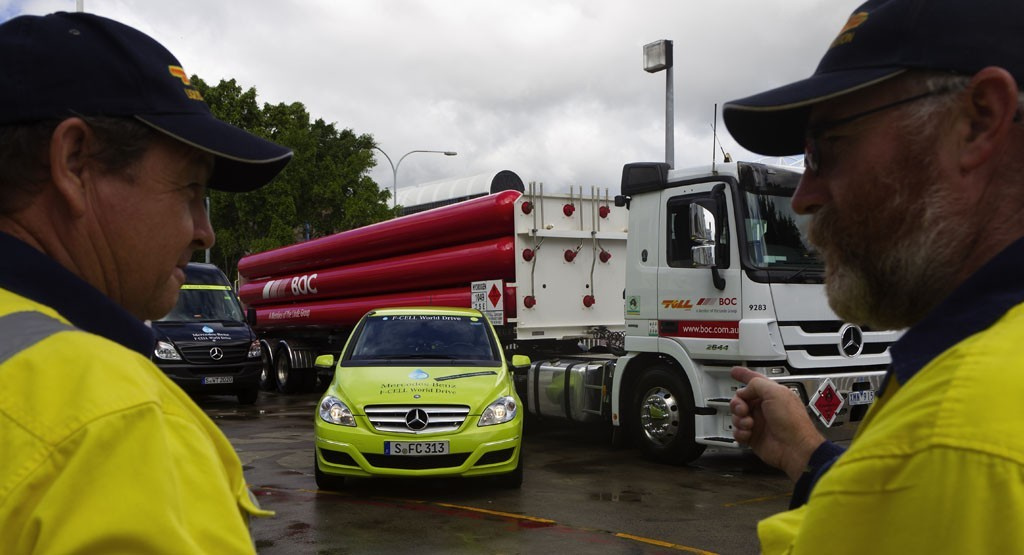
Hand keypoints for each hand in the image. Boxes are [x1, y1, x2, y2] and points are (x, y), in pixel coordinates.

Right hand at [729, 366, 825, 480]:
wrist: (795, 448)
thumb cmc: (792, 422)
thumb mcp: (775, 393)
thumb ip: (756, 385)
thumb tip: (744, 391)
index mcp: (772, 394)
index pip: (755, 381)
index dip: (744, 375)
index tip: (734, 372)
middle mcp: (765, 408)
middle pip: (741, 399)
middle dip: (738, 403)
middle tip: (743, 408)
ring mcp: (759, 422)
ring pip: (737, 416)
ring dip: (740, 419)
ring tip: (749, 423)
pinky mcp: (753, 437)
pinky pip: (737, 431)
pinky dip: (740, 432)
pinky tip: (748, 433)